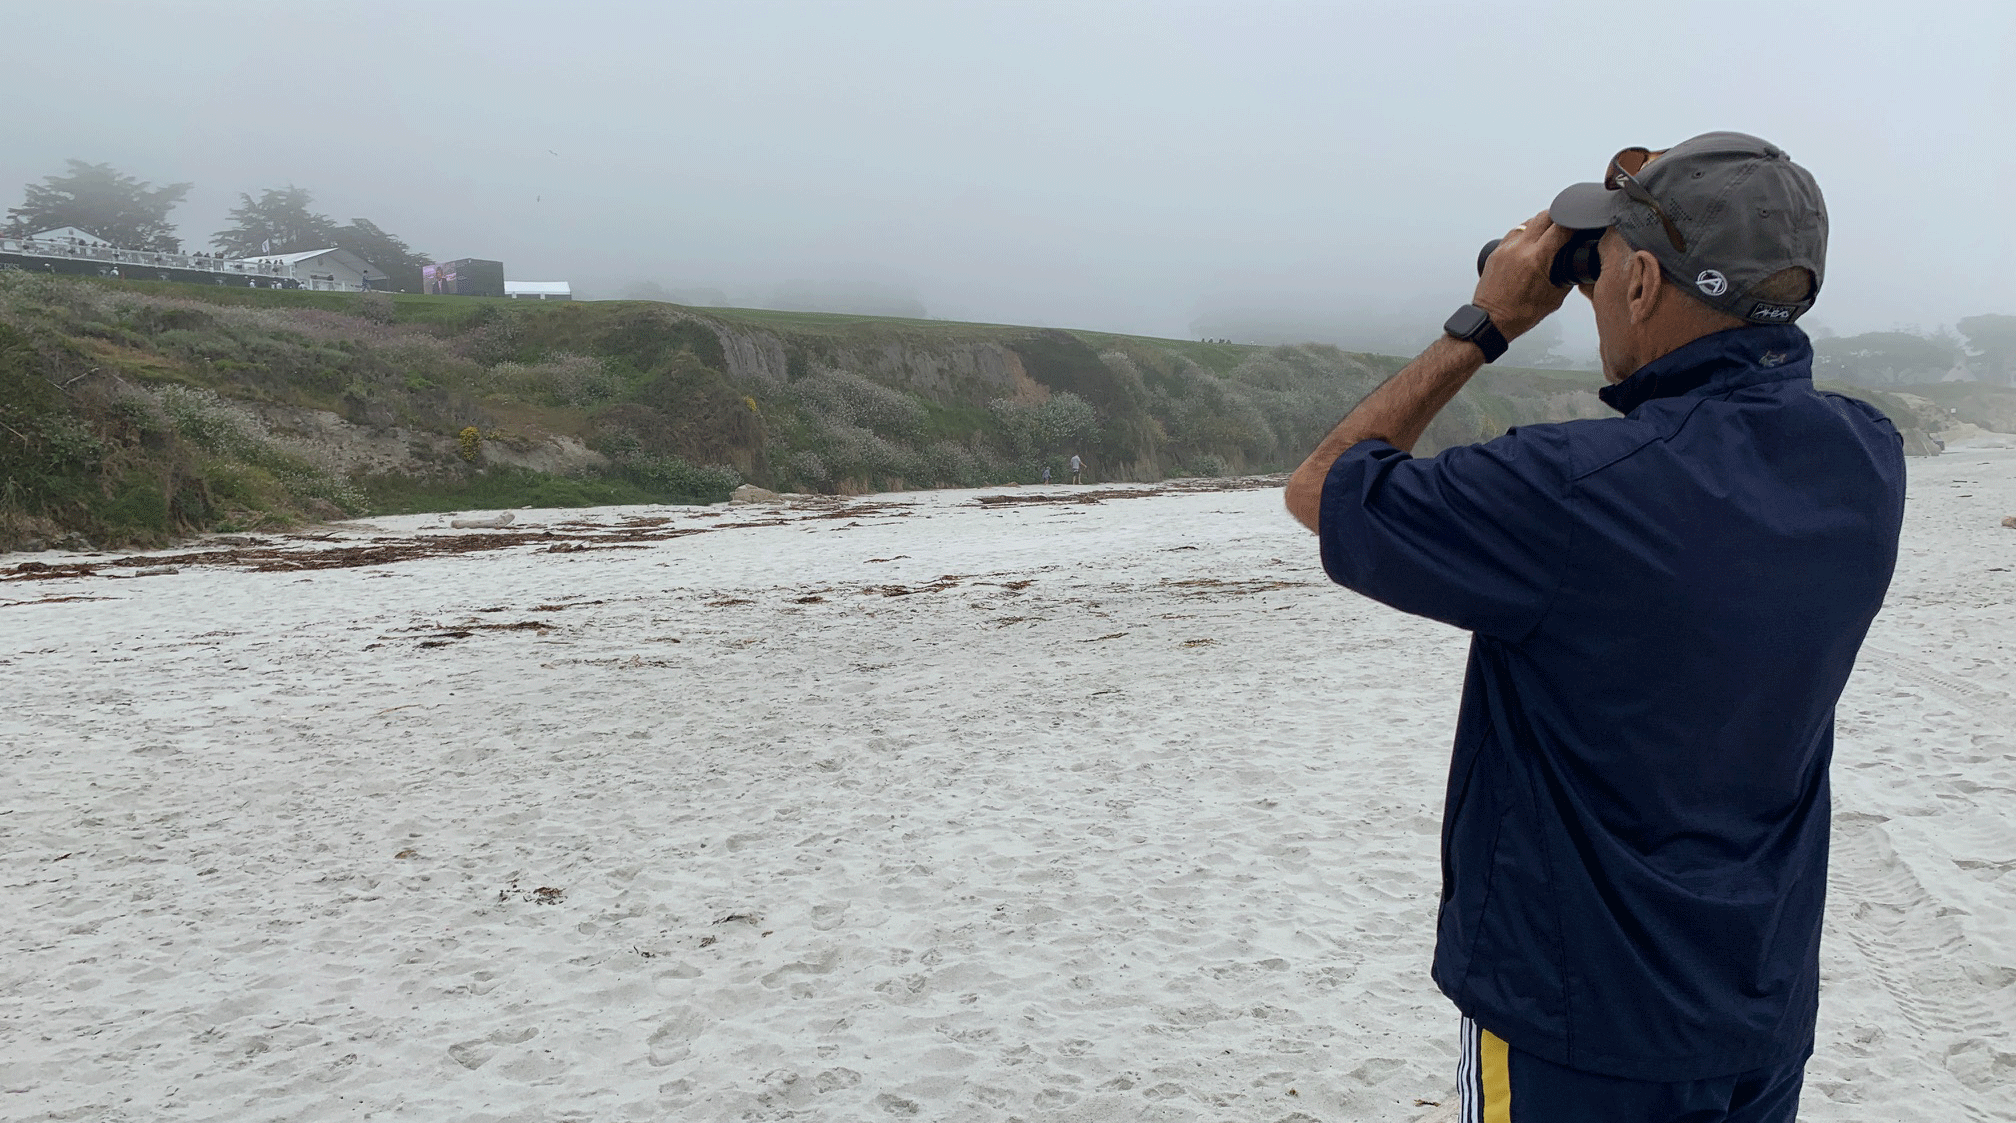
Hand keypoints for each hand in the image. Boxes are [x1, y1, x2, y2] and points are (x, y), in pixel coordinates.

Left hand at [1473, 210, 1572, 340]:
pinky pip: (1514, 232)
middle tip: (1566, 226)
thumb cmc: (1517, 314)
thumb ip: (1567, 278)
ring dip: (1541, 224)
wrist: (1491, 321)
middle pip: (1544, 215)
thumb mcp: (1554, 298)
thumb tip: (1574, 266)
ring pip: (1528, 221)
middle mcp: (1519, 249)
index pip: (1562, 226)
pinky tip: (1530, 244)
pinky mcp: (1496, 251)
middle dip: (1559, 217)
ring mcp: (1505, 248)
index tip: (1579, 226)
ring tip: (1548, 236)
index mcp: (1536, 258)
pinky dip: (1525, 233)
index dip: (1575, 223)